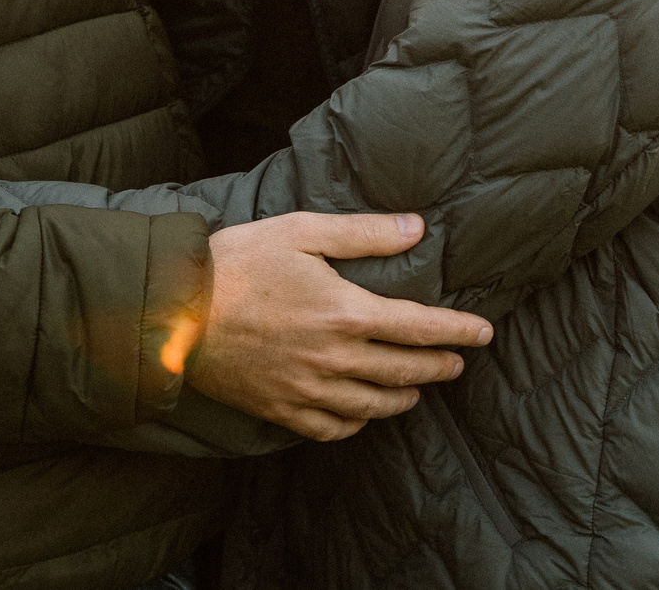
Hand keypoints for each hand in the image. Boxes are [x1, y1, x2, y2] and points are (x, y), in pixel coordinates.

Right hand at [183, 212, 492, 442]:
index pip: (420, 327)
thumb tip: (417, 229)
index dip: (458, 331)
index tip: (484, 333)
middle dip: (440, 366)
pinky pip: (333, 429)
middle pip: (405, 371)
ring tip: (418, 389)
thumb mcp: (302, 231)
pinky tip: (362, 415)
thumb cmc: (236, 262)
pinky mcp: (281, 410)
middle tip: (460, 362)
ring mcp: (309, 391)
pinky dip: (357, 424)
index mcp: (346, 313)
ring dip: (405, 397)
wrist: (175, 312)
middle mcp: (335, 359)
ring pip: (374, 406)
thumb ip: (364, 234)